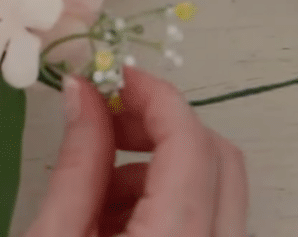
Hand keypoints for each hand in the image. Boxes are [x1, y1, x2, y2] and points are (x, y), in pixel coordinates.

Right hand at [25, 67, 248, 236]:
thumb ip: (77, 163)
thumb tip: (83, 92)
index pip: (190, 143)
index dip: (156, 97)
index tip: (115, 77)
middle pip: (220, 158)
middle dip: (164, 128)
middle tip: (106, 120)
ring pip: (218, 190)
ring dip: (164, 169)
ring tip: (96, 187)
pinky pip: (211, 221)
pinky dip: (171, 202)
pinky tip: (114, 219)